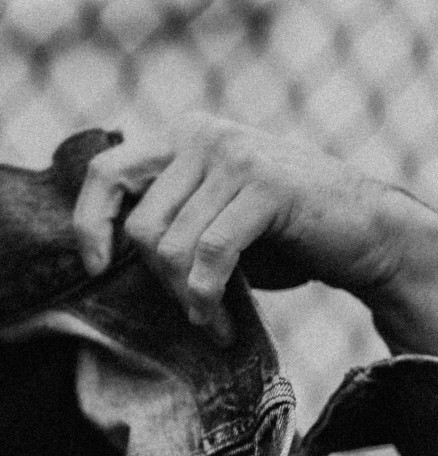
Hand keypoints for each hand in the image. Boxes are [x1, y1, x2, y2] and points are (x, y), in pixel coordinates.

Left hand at [72, 117, 411, 346]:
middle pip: (141, 224)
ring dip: (188, 298)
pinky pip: (210, 253)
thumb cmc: (280, 233)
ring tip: (210, 318)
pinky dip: (208, 297)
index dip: (91, 225)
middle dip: (158, 281)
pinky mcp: (266, 184)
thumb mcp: (210, 213)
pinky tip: (220, 321)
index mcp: (181, 136)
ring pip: (173, 245)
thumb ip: (165, 215)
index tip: (97, 269)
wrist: (364, 232)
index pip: (105, 174)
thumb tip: (97, 256)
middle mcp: (203, 134)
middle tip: (188, 310)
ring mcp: (236, 154)